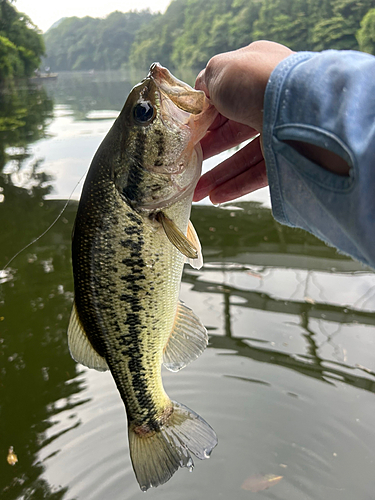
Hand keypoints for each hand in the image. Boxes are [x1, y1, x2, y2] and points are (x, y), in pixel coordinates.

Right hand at [193, 41, 293, 203]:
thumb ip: (205, 83)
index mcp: (256, 74)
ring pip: (244, 157)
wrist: (296, 105)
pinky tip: (215, 197)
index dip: (207, 116)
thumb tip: (200, 96)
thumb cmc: (254, 79)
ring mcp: (280, 130)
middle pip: (234, 131)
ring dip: (219, 175)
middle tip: (188, 164)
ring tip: (197, 193)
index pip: (227, 98)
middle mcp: (269, 101)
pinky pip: (258, 174)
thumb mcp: (219, 71)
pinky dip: (236, 186)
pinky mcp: (288, 157)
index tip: (190, 133)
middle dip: (209, 150)